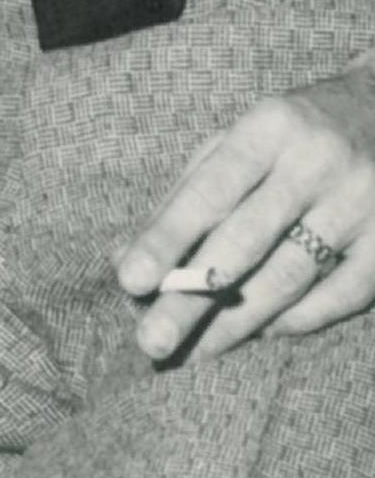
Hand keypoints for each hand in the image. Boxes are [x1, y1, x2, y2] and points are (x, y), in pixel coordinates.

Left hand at [116, 62, 374, 360]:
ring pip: (290, 276)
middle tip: (152, 341)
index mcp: (270, 126)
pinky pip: (340, 295)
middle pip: (244, 242)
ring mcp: (360, 205)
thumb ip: (189, 190)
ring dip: (238, 322)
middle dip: (193, 296)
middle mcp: (316, 163)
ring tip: (194, 351)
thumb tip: (126, 253)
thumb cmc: (296, 131)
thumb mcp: (243, 136)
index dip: (167, 237)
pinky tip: (260, 334)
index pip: (209, 190)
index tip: (128, 279)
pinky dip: (297, 320)